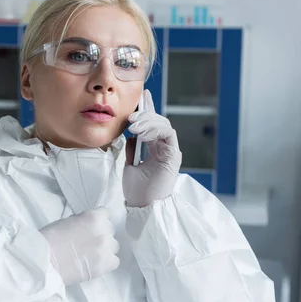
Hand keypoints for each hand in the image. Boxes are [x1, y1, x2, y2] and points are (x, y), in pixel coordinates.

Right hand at [39, 209, 119, 284]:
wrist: (45, 261)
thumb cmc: (50, 238)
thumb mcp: (67, 221)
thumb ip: (83, 221)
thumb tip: (89, 225)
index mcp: (94, 217)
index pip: (105, 214)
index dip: (98, 221)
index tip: (91, 227)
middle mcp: (104, 231)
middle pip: (110, 231)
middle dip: (101, 235)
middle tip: (89, 242)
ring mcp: (107, 248)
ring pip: (114, 246)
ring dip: (105, 249)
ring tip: (92, 255)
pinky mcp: (106, 264)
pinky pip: (115, 261)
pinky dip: (107, 262)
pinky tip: (95, 264)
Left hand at [123, 90, 181, 206]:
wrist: (143, 206)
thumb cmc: (136, 191)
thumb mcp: (129, 165)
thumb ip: (131, 149)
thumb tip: (130, 135)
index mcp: (154, 148)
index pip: (152, 124)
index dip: (148, 108)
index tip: (143, 95)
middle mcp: (163, 147)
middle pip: (158, 121)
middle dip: (145, 114)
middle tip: (131, 118)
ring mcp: (169, 150)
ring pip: (164, 124)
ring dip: (148, 121)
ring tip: (134, 127)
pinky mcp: (173, 155)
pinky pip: (168, 133)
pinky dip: (155, 129)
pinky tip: (142, 134)